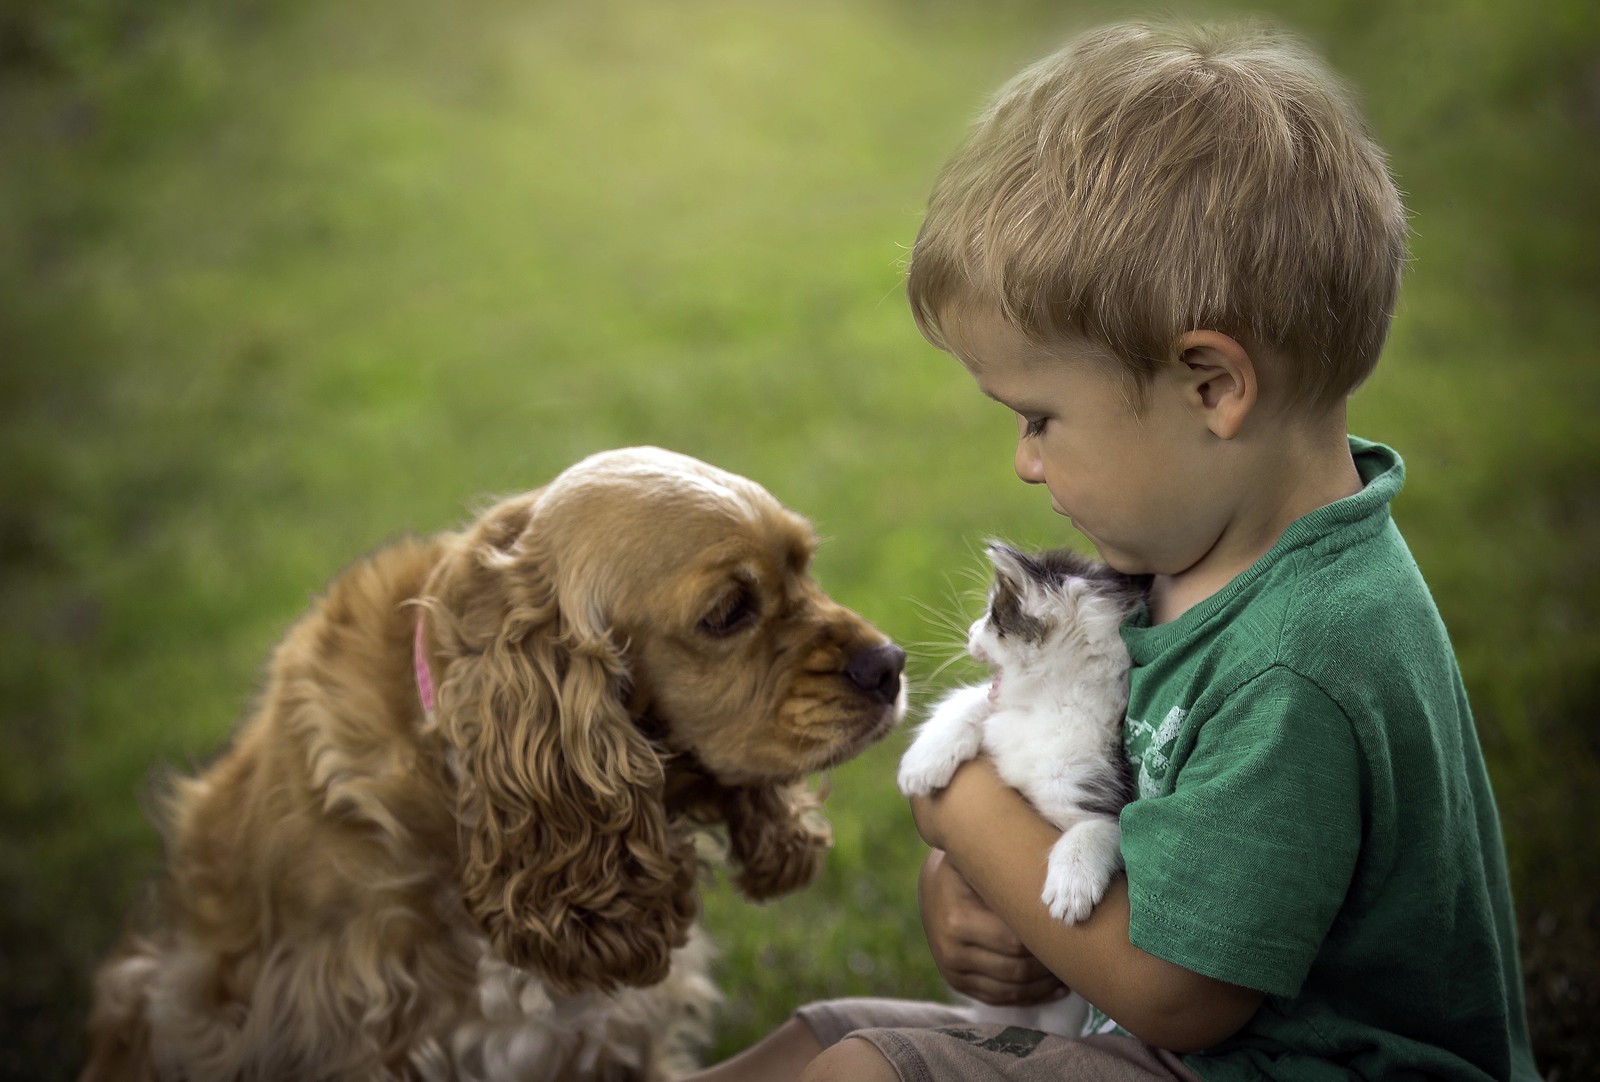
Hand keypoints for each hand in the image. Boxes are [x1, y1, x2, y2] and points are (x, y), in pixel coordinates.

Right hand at [918, 848, 1066, 1005]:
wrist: (933, 885)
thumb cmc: (968, 869)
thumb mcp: (980, 865)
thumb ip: (1010, 875)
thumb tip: (1056, 888)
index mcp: (958, 920)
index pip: (1015, 943)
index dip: (1045, 944)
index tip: (1069, 937)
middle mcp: (951, 950)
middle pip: (1015, 969)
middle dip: (1048, 967)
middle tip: (1074, 956)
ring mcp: (952, 970)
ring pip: (1010, 990)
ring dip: (1043, 986)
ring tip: (1066, 974)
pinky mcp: (956, 982)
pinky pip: (998, 998)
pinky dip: (1028, 997)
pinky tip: (1053, 990)